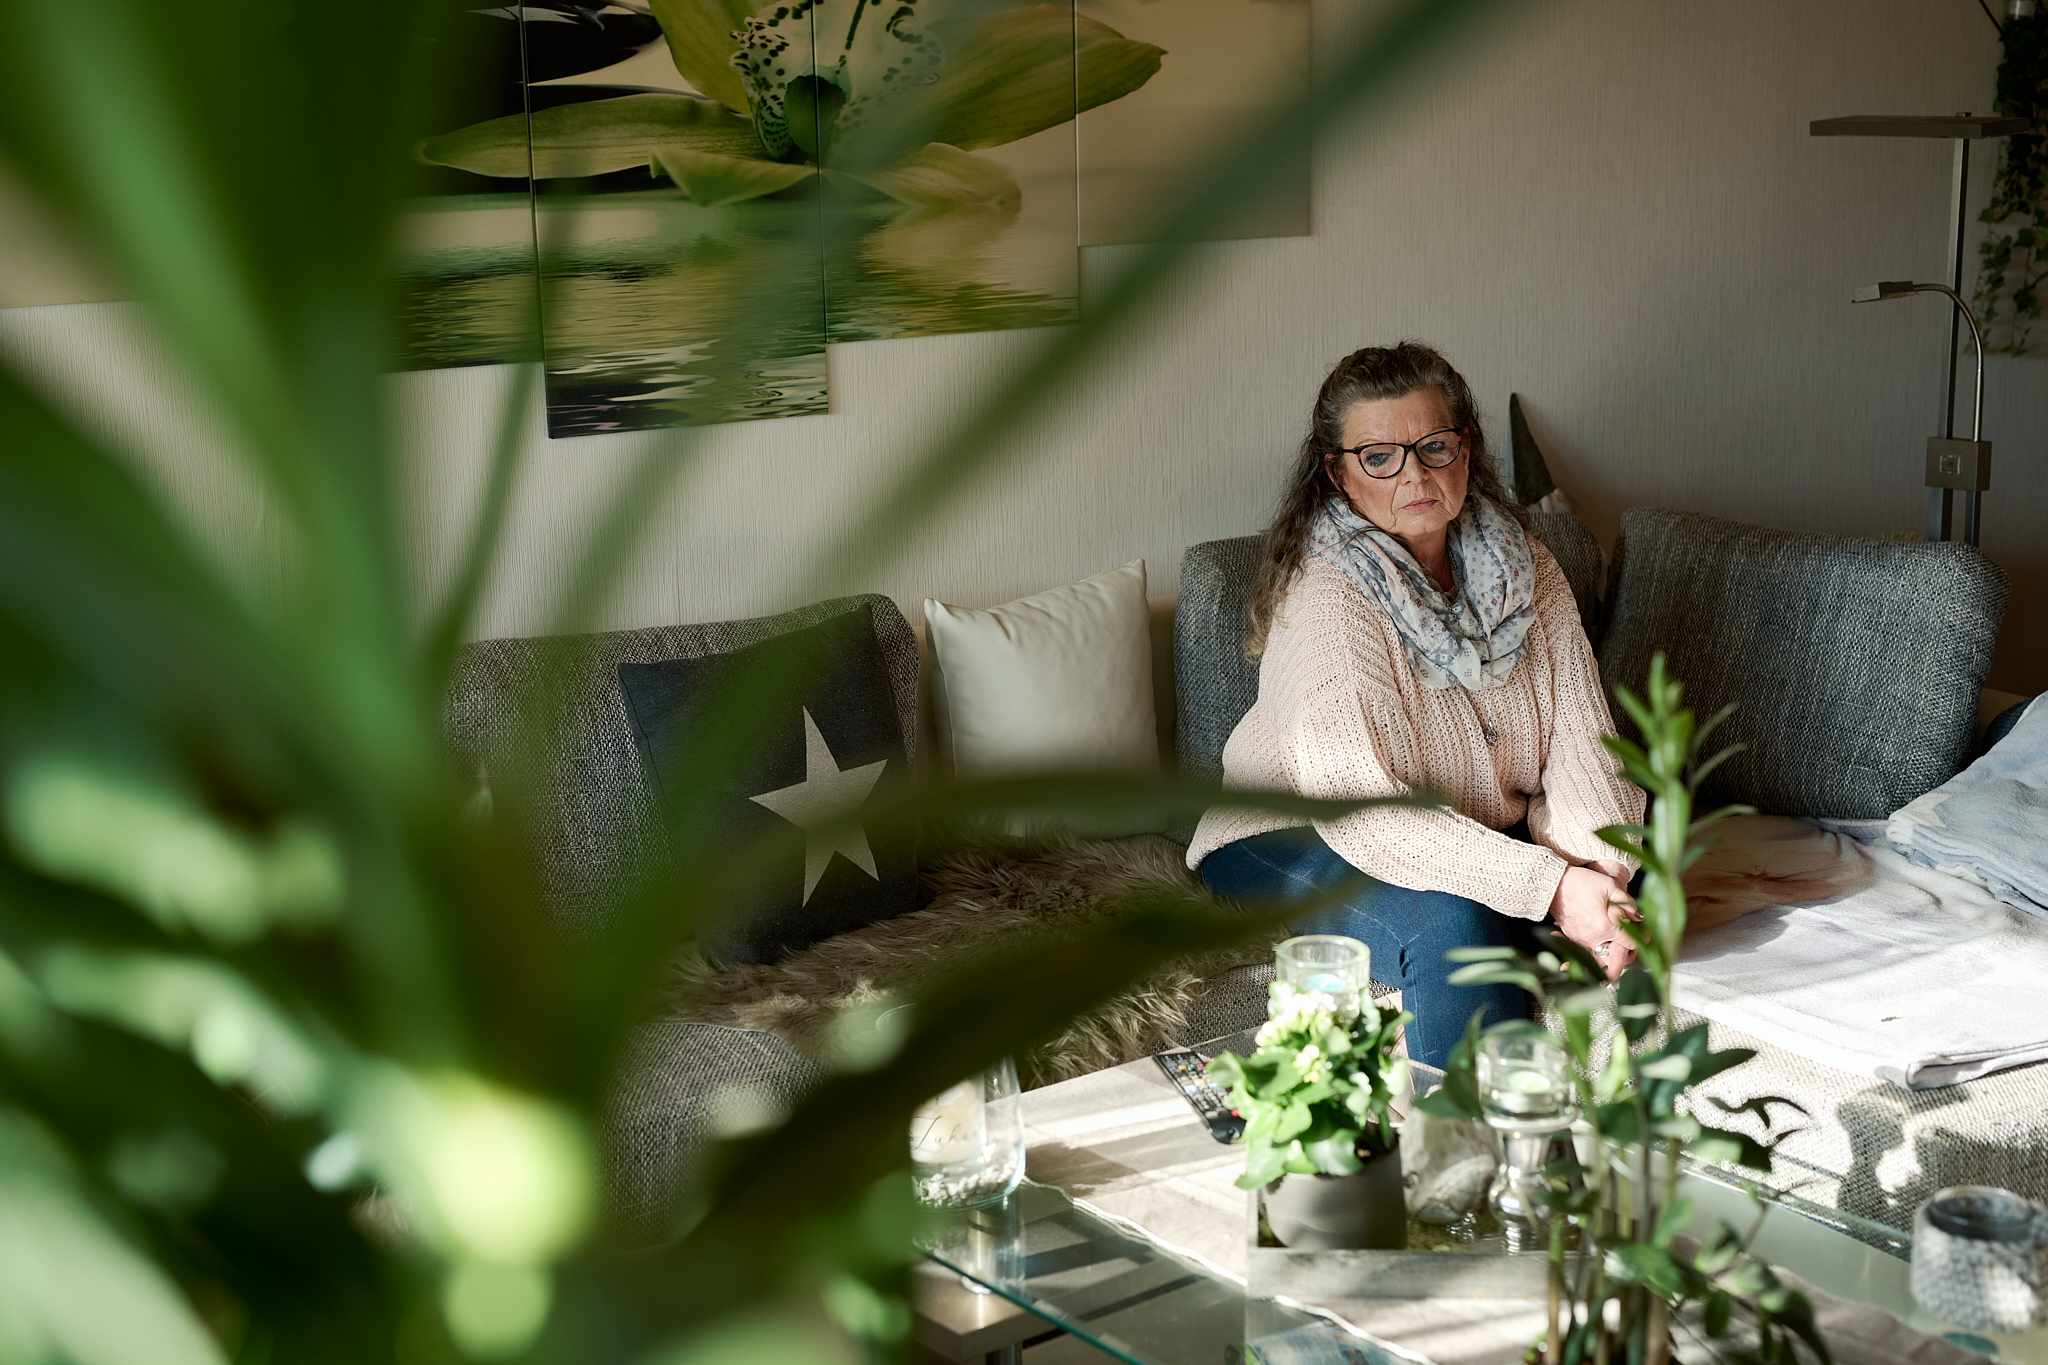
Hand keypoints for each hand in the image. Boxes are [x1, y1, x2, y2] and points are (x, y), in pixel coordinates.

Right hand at [1550, 865, 1635, 979]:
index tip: (1644, 934)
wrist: (1554, 883)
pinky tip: (1600, 939)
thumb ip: (1628, 904)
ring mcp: (1580, 940)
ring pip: (1600, 959)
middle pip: (1615, 959)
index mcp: (1605, 927)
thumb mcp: (1610, 886)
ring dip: (1610, 955)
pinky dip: (1595, 950)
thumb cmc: (1581, 882)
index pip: (1631, 943)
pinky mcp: (1572, 938)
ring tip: (1616, 944)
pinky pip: (1587, 952)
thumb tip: (1639, 918)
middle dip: (1625, 955)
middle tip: (1630, 945)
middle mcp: (1592, 938)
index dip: (1641, 939)